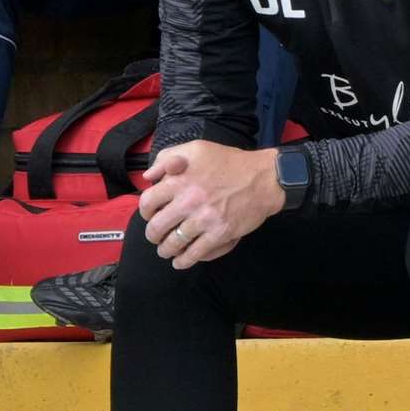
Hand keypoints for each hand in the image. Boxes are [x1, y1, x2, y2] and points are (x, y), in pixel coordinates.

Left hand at [138, 141, 284, 269]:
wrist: (264, 178)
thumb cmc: (229, 162)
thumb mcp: (196, 149)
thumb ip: (167, 157)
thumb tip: (149, 176)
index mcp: (179, 180)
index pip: (148, 202)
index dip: (145, 211)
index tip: (150, 215)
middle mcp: (188, 201)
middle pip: (157, 227)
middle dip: (153, 235)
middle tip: (156, 236)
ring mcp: (204, 219)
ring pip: (173, 243)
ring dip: (166, 250)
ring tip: (166, 251)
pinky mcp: (219, 234)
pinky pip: (195, 253)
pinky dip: (184, 261)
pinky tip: (180, 262)